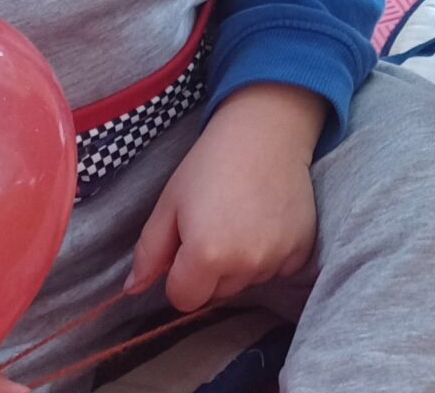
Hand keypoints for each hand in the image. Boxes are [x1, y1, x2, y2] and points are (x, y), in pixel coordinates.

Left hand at [127, 85, 325, 311]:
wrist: (266, 133)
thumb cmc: (209, 165)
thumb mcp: (169, 203)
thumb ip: (148, 252)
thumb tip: (133, 289)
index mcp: (206, 256)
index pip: (184, 300)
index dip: (179, 276)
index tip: (186, 245)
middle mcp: (245, 265)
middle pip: (217, 294)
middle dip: (210, 272)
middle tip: (215, 227)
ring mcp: (278, 259)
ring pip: (246, 283)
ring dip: (240, 264)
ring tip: (242, 221)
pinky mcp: (301, 252)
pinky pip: (277, 271)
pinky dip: (269, 256)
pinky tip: (265, 223)